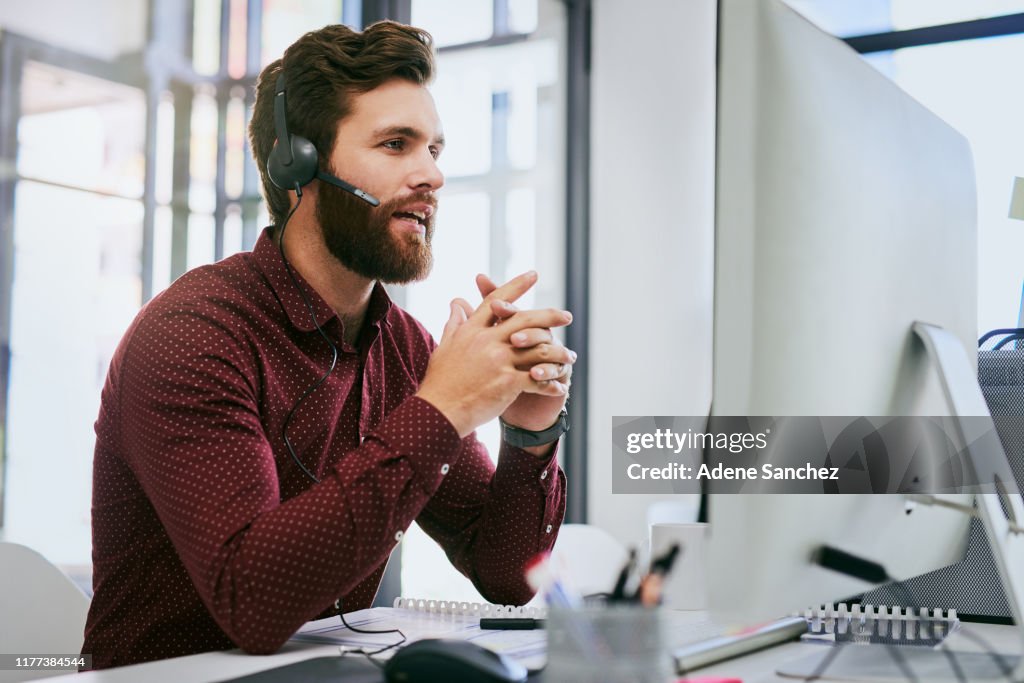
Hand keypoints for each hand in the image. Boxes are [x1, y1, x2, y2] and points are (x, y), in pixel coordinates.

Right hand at [415, 271, 572, 437]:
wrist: (438, 412)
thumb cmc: (440, 382)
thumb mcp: (444, 347)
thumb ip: (454, 323)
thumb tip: (456, 302)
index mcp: (472, 331)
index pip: (496, 301)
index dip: (516, 286)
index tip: (533, 274)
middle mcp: (487, 341)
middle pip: (525, 320)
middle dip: (550, 315)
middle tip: (567, 315)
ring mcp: (498, 361)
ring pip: (538, 349)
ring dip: (558, 353)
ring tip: (570, 357)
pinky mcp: (506, 382)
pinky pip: (537, 379)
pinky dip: (551, 384)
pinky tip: (560, 387)